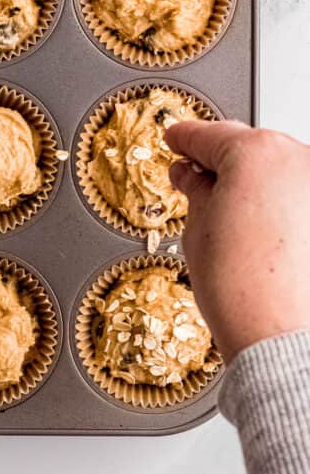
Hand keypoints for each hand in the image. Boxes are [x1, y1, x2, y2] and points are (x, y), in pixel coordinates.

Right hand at [165, 120, 309, 361]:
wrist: (281, 339)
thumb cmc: (243, 291)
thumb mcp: (197, 228)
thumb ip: (195, 188)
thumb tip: (193, 176)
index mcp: (255, 152)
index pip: (206, 135)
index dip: (183, 139)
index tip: (176, 141)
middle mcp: (297, 159)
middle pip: (248, 148)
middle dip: (222, 164)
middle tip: (197, 182)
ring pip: (278, 170)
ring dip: (256, 185)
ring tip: (235, 221)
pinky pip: (299, 196)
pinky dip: (283, 206)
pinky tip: (264, 233)